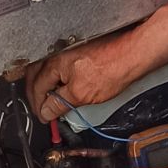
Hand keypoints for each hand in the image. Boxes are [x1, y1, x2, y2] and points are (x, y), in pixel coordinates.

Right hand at [24, 29, 144, 121]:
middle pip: (35, 76)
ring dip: (44, 86)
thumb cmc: (112, 68)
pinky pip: (57, 66)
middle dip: (35, 95)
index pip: (36, 87)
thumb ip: (59, 103)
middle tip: (42, 110)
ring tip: (49, 100)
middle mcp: (56, 54)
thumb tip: (46, 111)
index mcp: (54, 63)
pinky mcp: (76, 50)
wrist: (131, 53)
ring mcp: (65, 50)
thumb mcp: (81, 94)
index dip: (38, 106)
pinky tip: (61, 86)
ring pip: (45, 70)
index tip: (44, 117)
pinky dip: (54, 78)